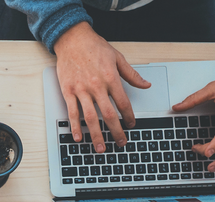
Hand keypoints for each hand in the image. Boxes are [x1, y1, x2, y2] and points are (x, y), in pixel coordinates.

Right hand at [53, 22, 150, 153]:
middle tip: (120, 142)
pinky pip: (72, 112)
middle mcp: (96, 86)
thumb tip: (145, 85)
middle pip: (109, 115)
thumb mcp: (117, 58)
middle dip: (116, 131)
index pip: (123, 103)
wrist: (73, 39)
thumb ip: (131, 75)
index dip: (129, 116)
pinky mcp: (68, 91)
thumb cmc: (94, 47)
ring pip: (91, 118)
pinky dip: (75, 127)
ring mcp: (81, 90)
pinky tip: (79, 137)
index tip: (131, 125)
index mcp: (110, 78)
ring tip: (101, 148)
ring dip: (96, 135)